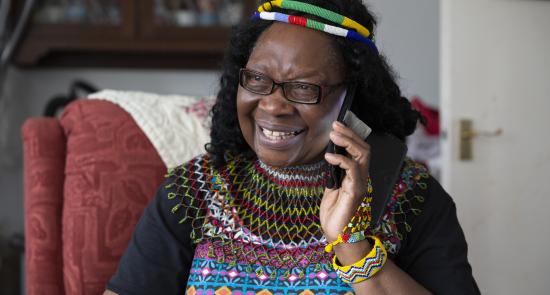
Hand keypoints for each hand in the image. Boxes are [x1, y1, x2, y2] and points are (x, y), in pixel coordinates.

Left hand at [320, 121, 370, 243]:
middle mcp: (362, 177)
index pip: (359, 150)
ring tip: (334, 135)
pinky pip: (352, 169)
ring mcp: (360, 183)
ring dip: (348, 142)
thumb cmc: (334, 212)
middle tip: (336, 125)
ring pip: (362, 155)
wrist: (336, 233)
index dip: (351, 136)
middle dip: (350, 134)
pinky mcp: (355, 191)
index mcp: (356, 175)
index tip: (338, 125)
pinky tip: (328, 156)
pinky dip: (340, 160)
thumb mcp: (332, 186)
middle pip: (364, 148)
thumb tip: (330, 155)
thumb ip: (334, 172)